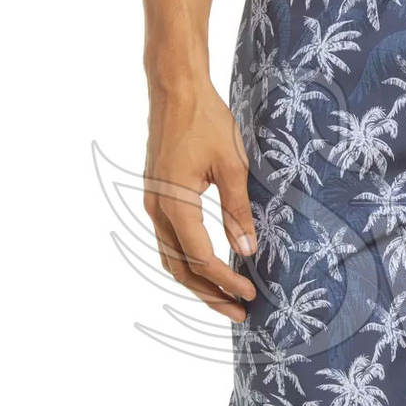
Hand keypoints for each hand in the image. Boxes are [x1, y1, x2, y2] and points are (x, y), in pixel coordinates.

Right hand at [144, 79, 256, 321]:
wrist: (176, 92)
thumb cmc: (207, 122)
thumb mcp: (233, 166)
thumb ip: (238, 209)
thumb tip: (249, 248)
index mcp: (175, 204)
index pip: (201, 258)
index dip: (226, 280)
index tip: (251, 294)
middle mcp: (157, 210)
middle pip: (180, 268)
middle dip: (210, 294)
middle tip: (240, 313)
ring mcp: (154, 205)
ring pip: (171, 257)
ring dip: (198, 282)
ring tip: (227, 299)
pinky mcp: (158, 198)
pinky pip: (170, 241)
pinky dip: (189, 261)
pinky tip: (211, 268)